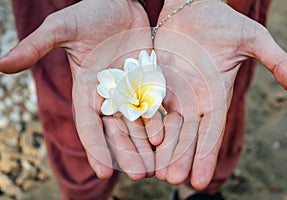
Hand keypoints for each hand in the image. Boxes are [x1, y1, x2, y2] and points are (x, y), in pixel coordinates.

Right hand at [0, 0, 158, 179]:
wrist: (120, 3)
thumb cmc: (90, 13)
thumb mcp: (62, 28)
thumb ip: (37, 47)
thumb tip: (0, 64)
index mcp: (87, 89)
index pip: (89, 125)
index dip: (96, 148)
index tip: (103, 172)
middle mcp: (108, 95)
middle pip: (116, 131)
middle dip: (126, 154)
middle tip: (138, 175)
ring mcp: (130, 90)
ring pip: (136, 124)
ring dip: (144, 146)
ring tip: (153, 168)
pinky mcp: (147, 81)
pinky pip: (153, 106)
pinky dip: (157, 122)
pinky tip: (163, 139)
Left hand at [154, 0, 286, 188]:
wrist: (192, 8)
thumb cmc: (223, 22)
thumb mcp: (253, 40)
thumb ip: (275, 61)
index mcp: (215, 96)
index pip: (211, 132)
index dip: (205, 156)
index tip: (200, 181)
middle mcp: (194, 99)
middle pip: (187, 135)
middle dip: (180, 158)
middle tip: (173, 181)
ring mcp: (173, 91)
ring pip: (167, 125)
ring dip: (162, 148)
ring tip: (156, 171)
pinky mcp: (155, 81)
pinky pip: (149, 105)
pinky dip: (145, 123)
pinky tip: (141, 141)